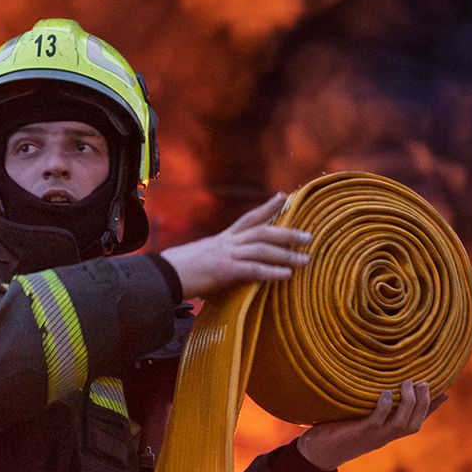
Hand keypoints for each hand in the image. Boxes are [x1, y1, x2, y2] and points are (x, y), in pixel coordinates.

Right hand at [159, 192, 312, 299]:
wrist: (163, 275)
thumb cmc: (181, 270)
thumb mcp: (204, 258)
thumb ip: (222, 259)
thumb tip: (234, 266)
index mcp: (223, 238)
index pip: (249, 218)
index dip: (268, 206)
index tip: (284, 195)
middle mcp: (227, 242)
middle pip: (263, 231)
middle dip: (287, 233)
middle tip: (308, 236)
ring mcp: (226, 255)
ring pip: (263, 250)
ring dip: (287, 255)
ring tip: (306, 260)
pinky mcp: (224, 271)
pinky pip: (253, 270)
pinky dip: (271, 272)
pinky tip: (287, 275)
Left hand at [295, 380, 446, 468]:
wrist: (316, 455)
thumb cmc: (335, 433)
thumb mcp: (357, 420)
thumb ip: (369, 408)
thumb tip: (375, 384)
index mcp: (387, 435)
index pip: (416, 422)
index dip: (432, 409)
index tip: (445, 392)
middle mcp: (384, 438)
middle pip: (414, 423)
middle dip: (424, 403)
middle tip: (423, 381)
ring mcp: (373, 438)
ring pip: (401, 424)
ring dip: (408, 403)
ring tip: (408, 382)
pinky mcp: (359, 435)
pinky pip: (377, 422)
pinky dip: (384, 408)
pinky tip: (386, 393)